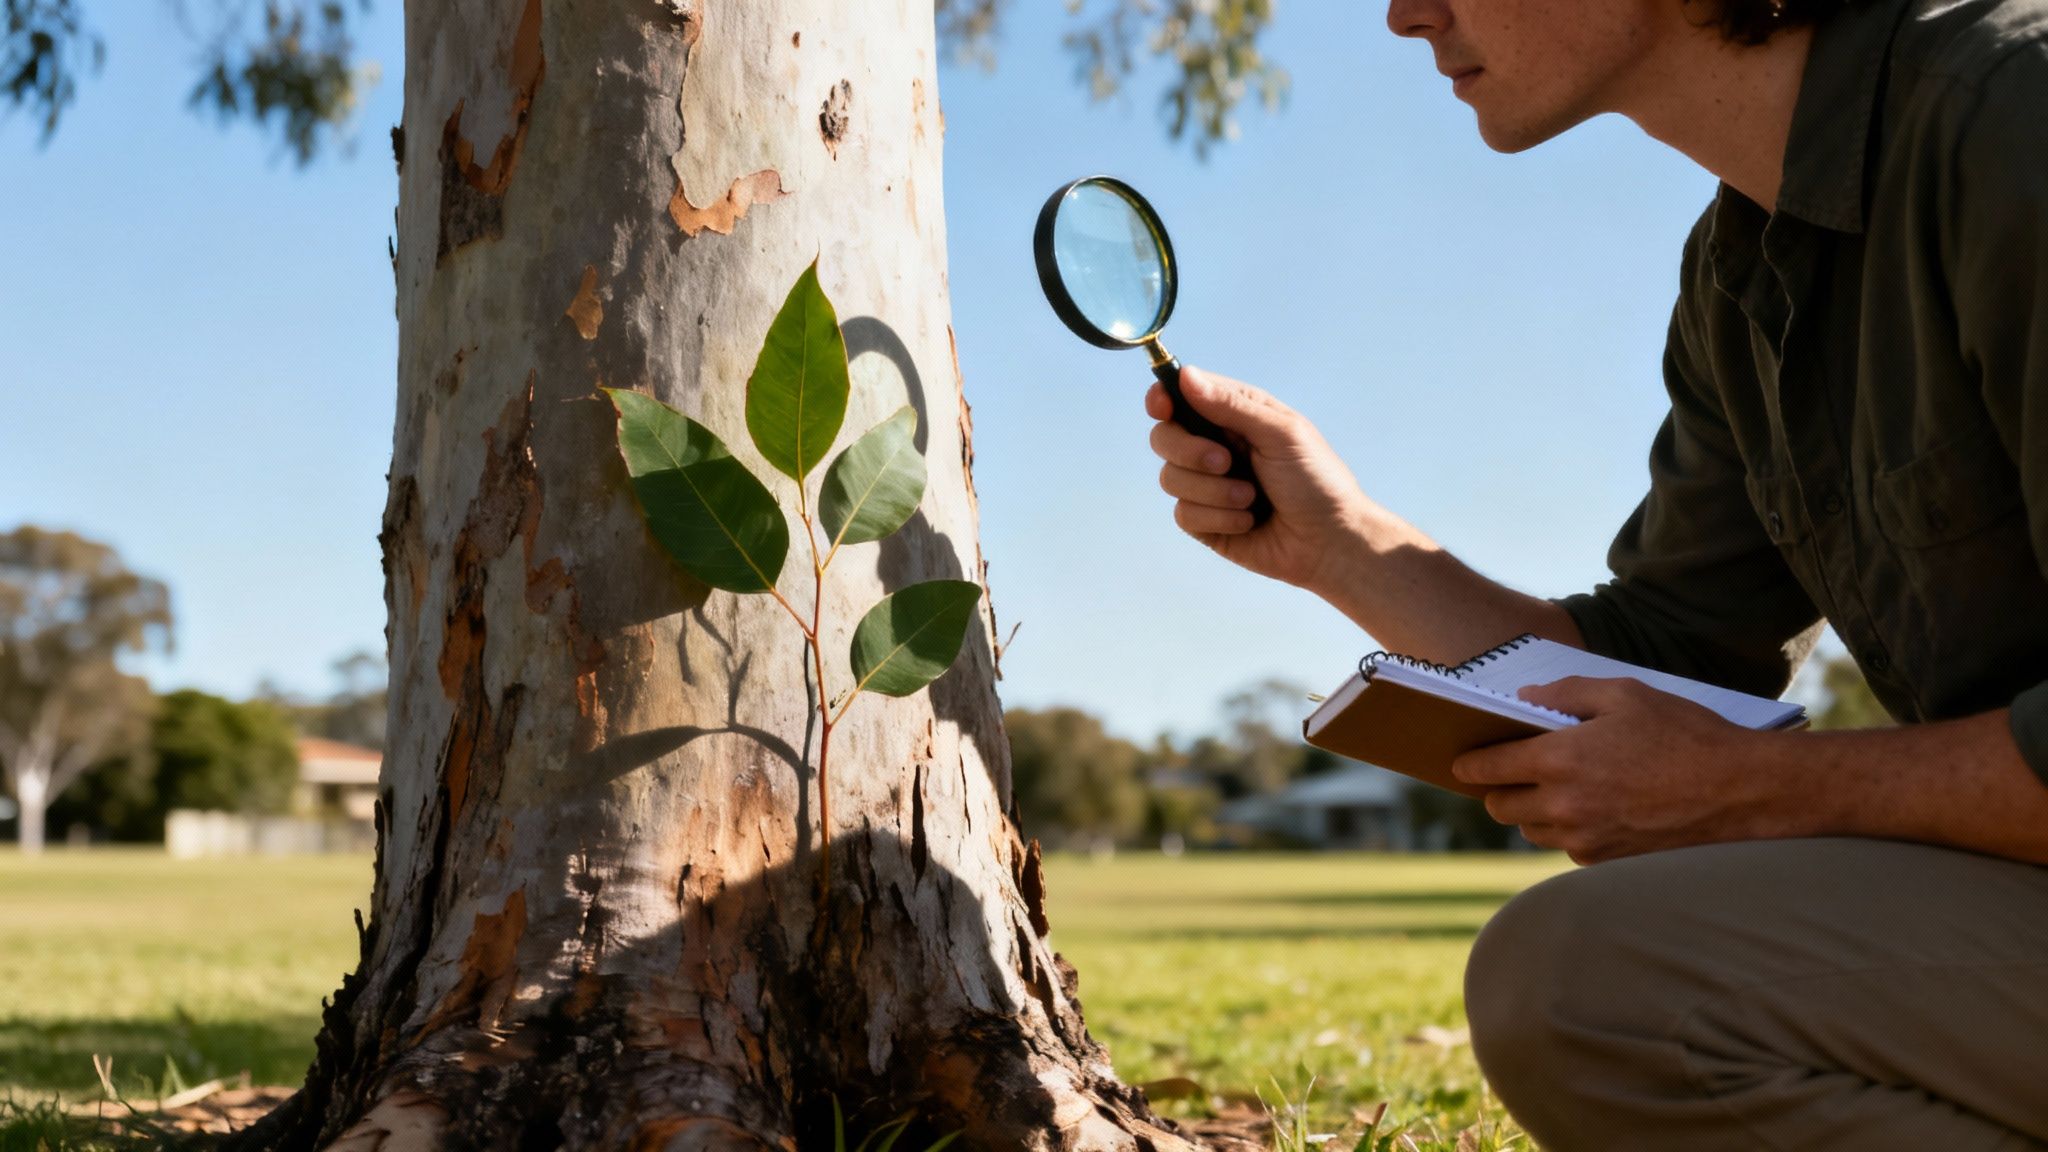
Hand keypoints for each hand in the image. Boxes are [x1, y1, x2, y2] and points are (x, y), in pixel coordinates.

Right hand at [1147, 366, 1375, 591]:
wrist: (1330, 542)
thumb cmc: (1316, 481)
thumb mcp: (1280, 433)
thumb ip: (1231, 406)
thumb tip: (1186, 375)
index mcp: (1234, 416)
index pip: (1181, 396)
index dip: (1163, 398)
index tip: (1162, 407)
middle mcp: (1214, 446)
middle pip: (1164, 437)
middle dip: (1189, 451)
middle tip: (1224, 461)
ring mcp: (1207, 485)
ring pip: (1170, 478)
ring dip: (1214, 491)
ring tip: (1252, 498)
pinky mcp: (1205, 522)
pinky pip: (1184, 515)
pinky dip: (1218, 518)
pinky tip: (1248, 522)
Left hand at [1449, 677, 1783, 863]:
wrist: (1741, 791)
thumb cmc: (1684, 734)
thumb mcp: (1624, 694)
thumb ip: (1564, 694)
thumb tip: (1523, 700)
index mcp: (1559, 761)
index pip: (1488, 768)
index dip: (1470, 763)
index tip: (1461, 761)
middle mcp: (1564, 807)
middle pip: (1501, 807)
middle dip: (1498, 789)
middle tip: (1508, 771)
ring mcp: (1585, 840)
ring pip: (1532, 830)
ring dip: (1533, 811)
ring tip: (1556, 786)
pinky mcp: (1608, 862)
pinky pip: (1568, 846)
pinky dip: (1568, 829)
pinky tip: (1593, 805)